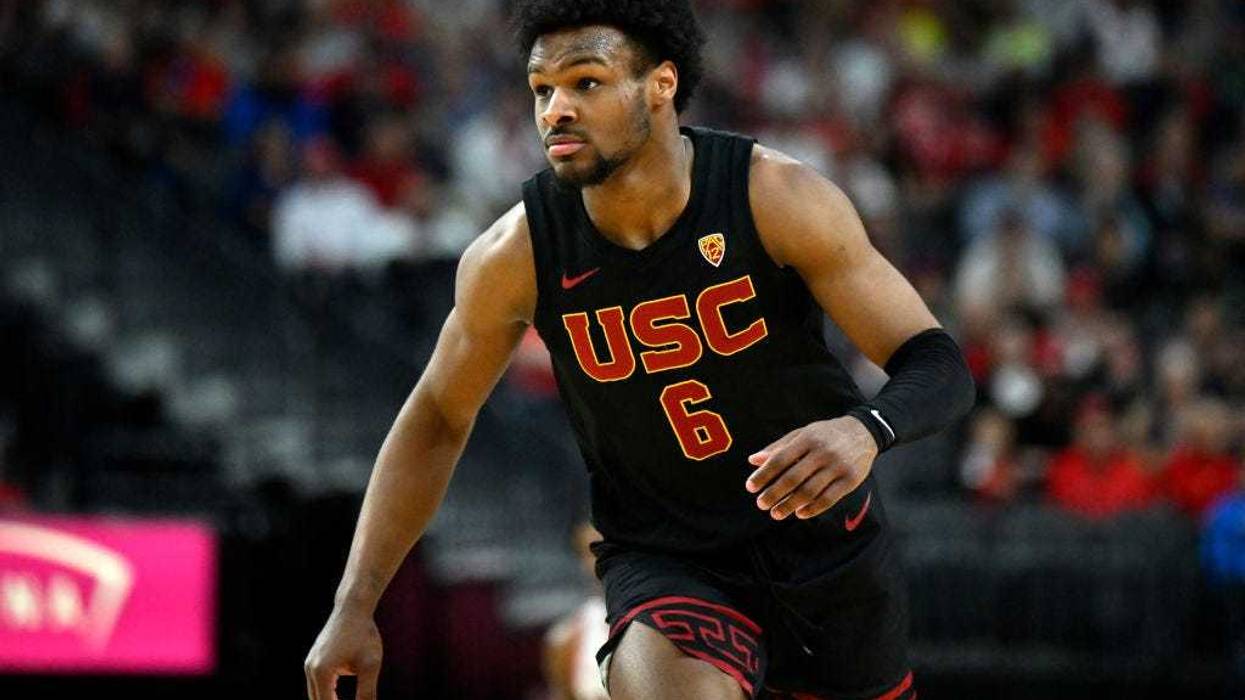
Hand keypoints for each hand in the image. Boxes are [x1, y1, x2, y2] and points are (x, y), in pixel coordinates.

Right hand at [305, 606, 383, 699]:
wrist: (353, 608)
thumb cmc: (364, 634)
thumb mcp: (370, 665)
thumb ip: (367, 693)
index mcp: (322, 672)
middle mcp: (311, 669)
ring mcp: (310, 664)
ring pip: (316, 695)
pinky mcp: (314, 660)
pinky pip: (318, 685)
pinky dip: (327, 695)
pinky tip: (338, 699)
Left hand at [745, 416, 877, 519]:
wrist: (863, 432)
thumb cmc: (825, 434)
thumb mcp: (802, 434)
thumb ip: (778, 447)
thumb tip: (753, 460)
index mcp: (807, 438)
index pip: (780, 459)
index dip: (764, 474)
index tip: (750, 487)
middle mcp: (823, 452)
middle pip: (793, 478)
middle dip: (774, 494)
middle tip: (761, 504)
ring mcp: (838, 467)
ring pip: (810, 492)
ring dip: (790, 505)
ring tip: (776, 513)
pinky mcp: (851, 480)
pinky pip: (829, 499)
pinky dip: (812, 509)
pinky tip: (799, 513)